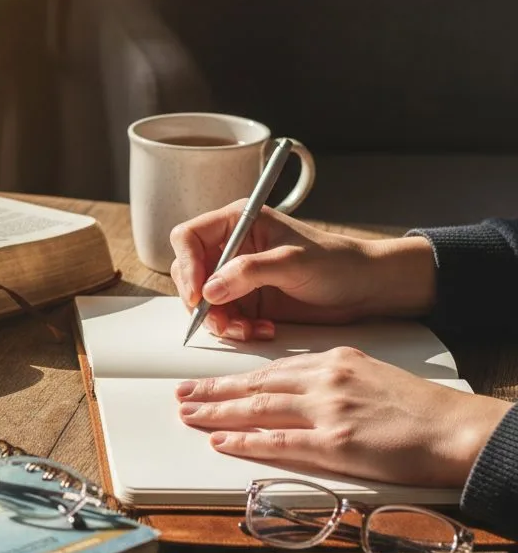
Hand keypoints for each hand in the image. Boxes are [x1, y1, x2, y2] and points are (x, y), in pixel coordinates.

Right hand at [169, 203, 436, 340]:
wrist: (365, 288)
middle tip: (219, 319)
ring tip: (245, 330)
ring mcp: (237, 275)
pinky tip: (261, 330)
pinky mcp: (246, 300)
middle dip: (200, 300)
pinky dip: (236, 330)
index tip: (199, 294)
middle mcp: (232, 247)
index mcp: (238, 222)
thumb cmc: (337, 262)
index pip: (189, 237)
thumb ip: (249, 272)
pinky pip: (223, 318)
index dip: (188, 265)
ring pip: (203, 300)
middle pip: (189, 272)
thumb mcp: (293, 262)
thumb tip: (210, 289)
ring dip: (219, 320)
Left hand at [177, 348, 509, 485]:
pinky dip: (246, 442)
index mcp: (332, 361)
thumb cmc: (419, 408)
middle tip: (181, 393)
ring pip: (258, 409)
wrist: (456, 428)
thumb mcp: (369, 376)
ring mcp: (327, 411)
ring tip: (189, 414)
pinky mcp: (334, 444)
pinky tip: (222, 441)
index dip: (234, 378)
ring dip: (218, 413)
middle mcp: (324, 380)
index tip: (209, 382)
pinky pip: (279, 442)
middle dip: (213, 390)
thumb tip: (296, 391)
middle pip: (255, 386)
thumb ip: (330, 380)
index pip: (270, 370)